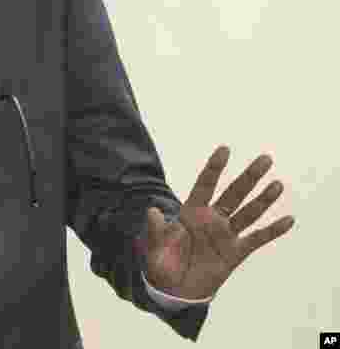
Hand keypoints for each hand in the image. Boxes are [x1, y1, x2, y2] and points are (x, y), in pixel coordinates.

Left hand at [140, 146, 294, 299]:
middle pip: (233, 194)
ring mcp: (225, 235)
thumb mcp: (156, 248)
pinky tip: (288, 220)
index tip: (225, 149)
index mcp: (191, 213)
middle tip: (265, 159)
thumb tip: (152, 211)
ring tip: (277, 184)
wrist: (176, 291)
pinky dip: (273, 230)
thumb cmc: (163, 265)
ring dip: (263, 199)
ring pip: (248, 213)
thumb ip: (156, 230)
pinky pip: (257, 239)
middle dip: (248, 177)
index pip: (205, 185)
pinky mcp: (236, 252)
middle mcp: (211, 220)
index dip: (214, 168)